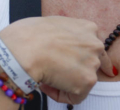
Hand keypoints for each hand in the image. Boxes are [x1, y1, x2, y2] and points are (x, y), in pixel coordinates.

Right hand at [0, 16, 114, 105]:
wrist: (24, 49)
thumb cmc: (28, 34)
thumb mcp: (50, 22)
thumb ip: (65, 33)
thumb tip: (60, 44)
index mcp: (86, 27)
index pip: (93, 45)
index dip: (82, 55)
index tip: (78, 62)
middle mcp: (94, 45)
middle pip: (90, 63)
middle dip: (74, 68)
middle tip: (55, 69)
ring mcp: (92, 64)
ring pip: (82, 79)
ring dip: (65, 81)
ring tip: (45, 75)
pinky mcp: (87, 82)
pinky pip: (75, 96)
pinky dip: (60, 94)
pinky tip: (46, 84)